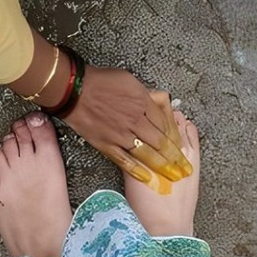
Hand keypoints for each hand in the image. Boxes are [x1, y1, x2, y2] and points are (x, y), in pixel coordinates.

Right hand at [61, 67, 192, 191]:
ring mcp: (121, 134)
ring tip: (173, 175)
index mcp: (143, 102)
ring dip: (162, 166)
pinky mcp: (106, 144)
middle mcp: (135, 120)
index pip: (165, 123)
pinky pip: (124, 160)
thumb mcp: (129, 79)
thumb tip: (156, 102)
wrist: (73, 90)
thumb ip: (145, 94)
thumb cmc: (98, 81)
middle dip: (175, 156)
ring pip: (147, 153)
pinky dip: (137, 170)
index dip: (175, 136)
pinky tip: (147, 177)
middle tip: (184, 167)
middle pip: (161, 141)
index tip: (182, 145)